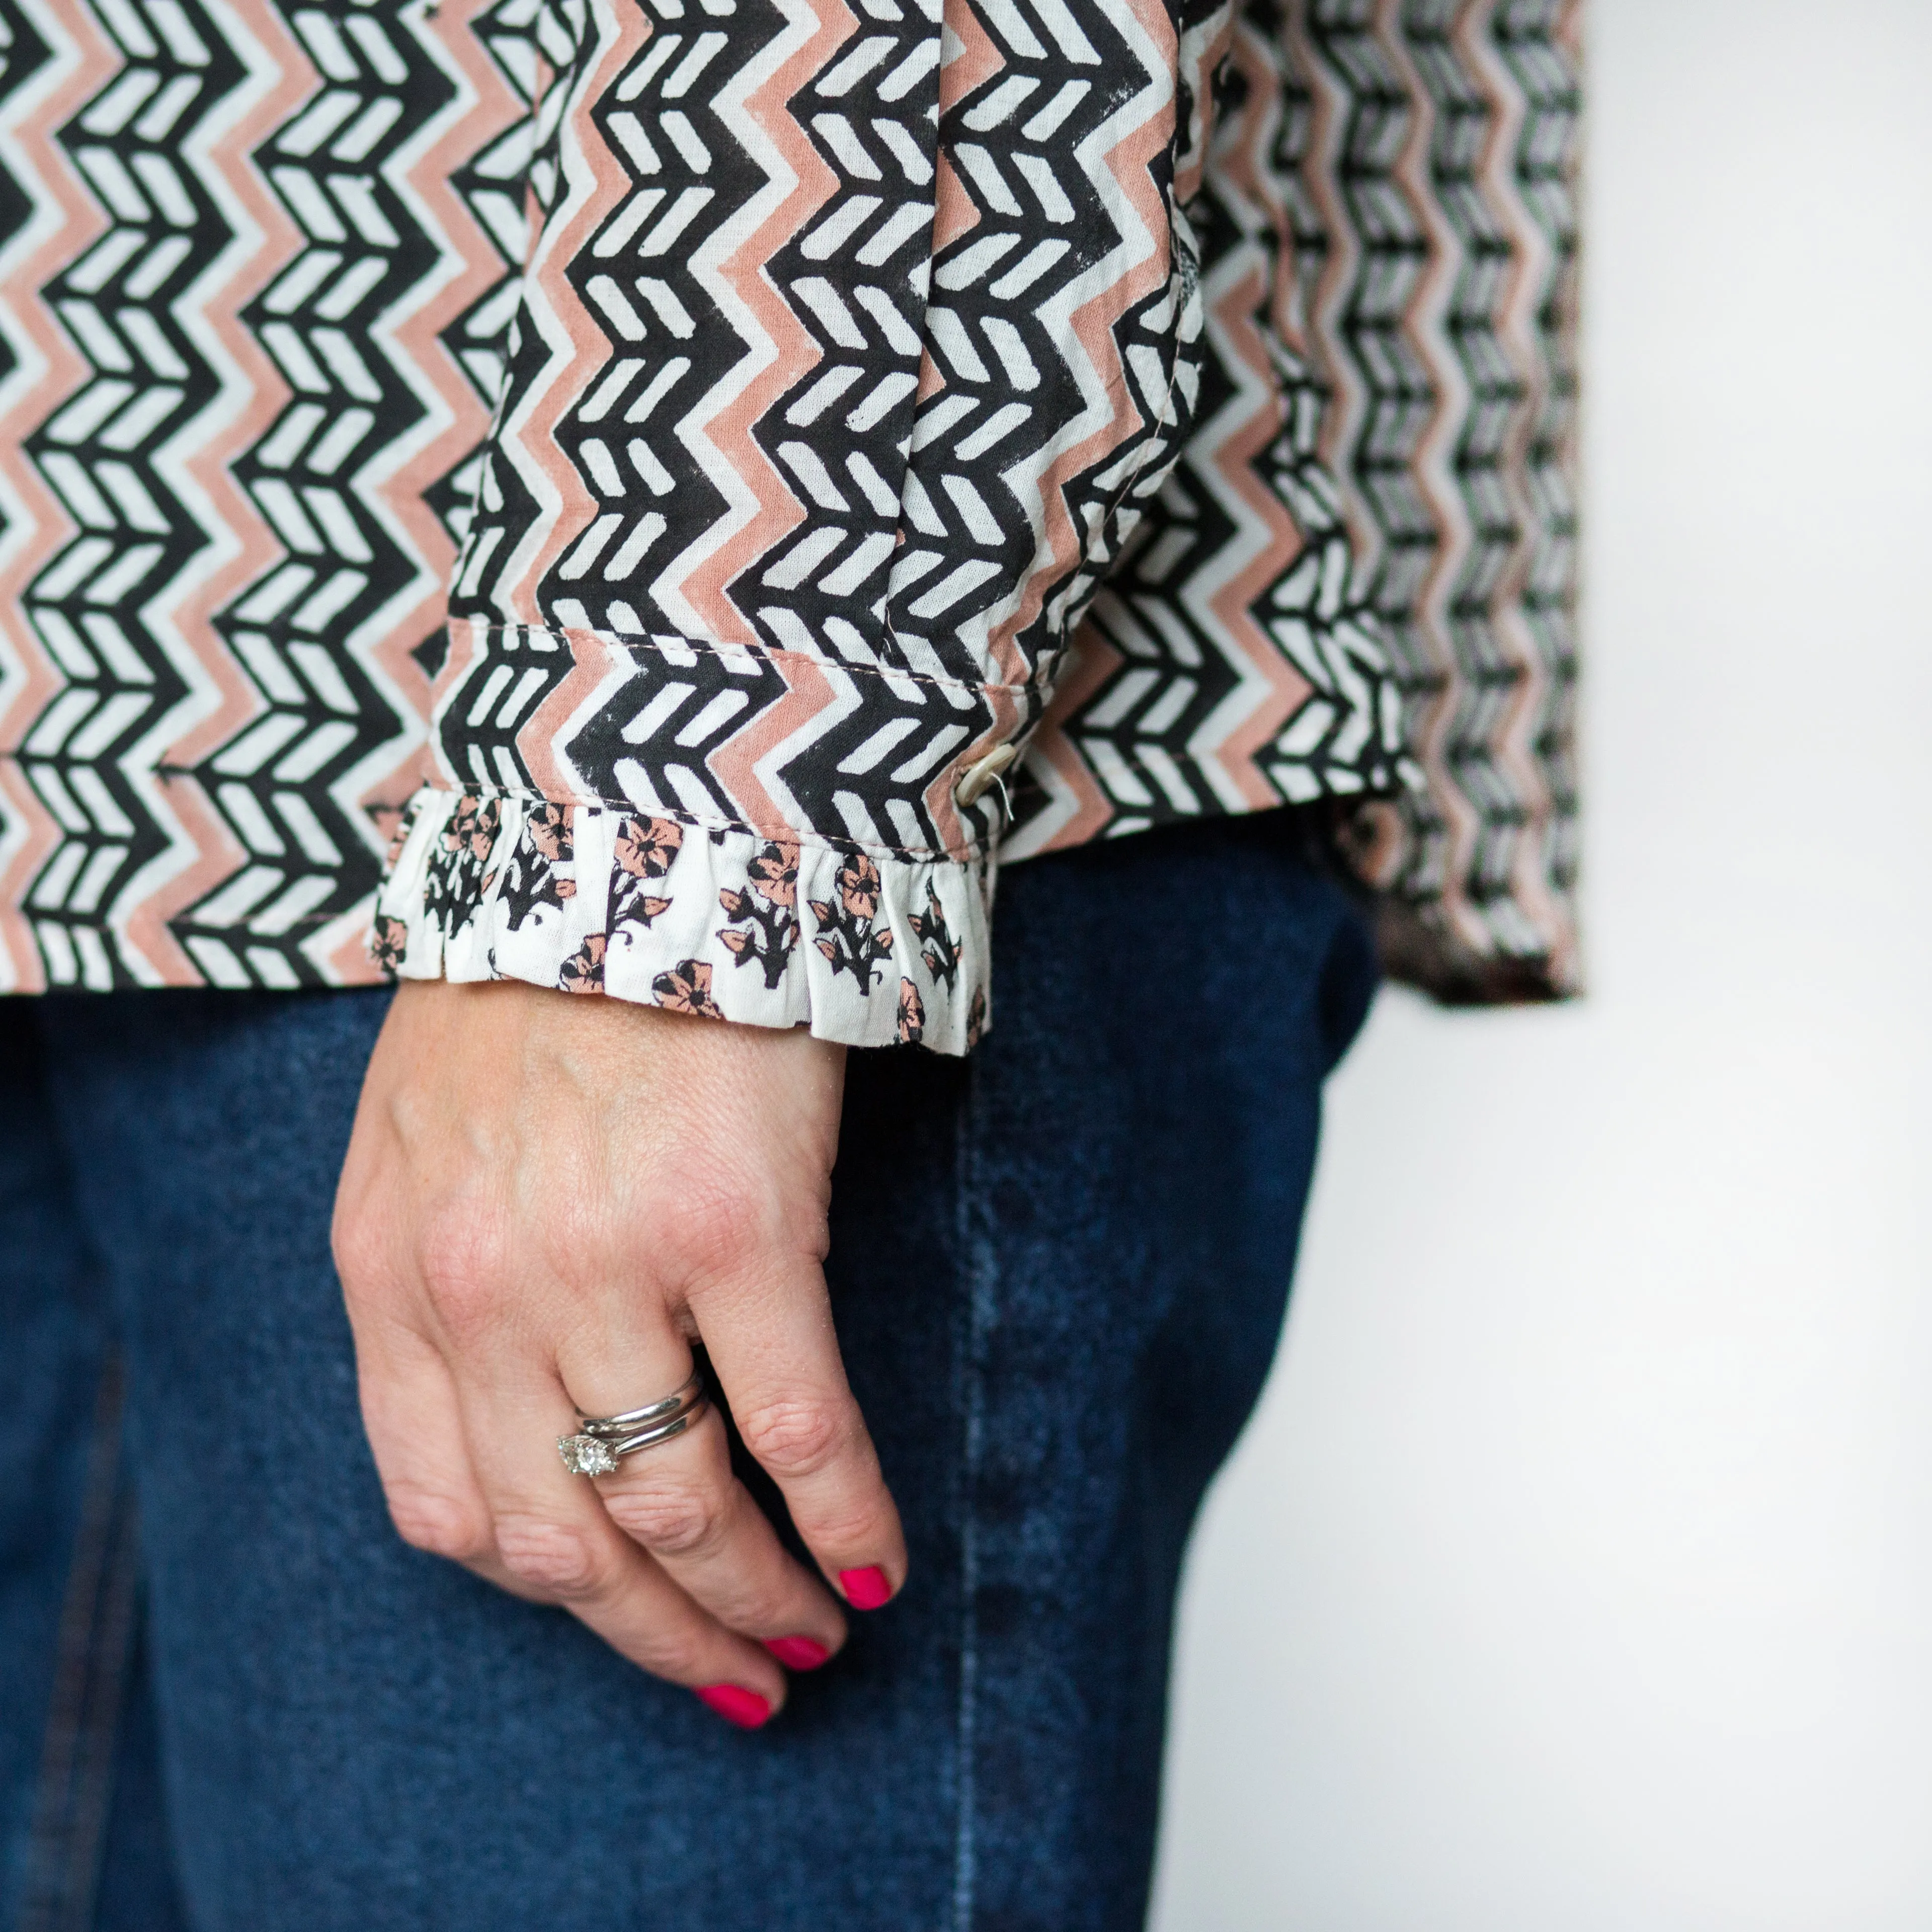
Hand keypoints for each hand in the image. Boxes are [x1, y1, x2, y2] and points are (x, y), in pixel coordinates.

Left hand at [331, 978, 903, 1725]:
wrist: (630, 831)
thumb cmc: (539, 976)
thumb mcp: (425, 1134)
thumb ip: (439, 1277)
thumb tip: (525, 1413)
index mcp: (396, 1271)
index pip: (450, 1510)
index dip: (552, 1597)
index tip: (626, 1623)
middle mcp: (481, 1292)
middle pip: (565, 1543)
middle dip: (658, 1637)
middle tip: (738, 1676)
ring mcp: (605, 1266)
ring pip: (679, 1509)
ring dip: (755, 1600)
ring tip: (813, 1630)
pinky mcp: (736, 1227)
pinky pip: (798, 1426)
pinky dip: (842, 1518)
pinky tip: (875, 1560)